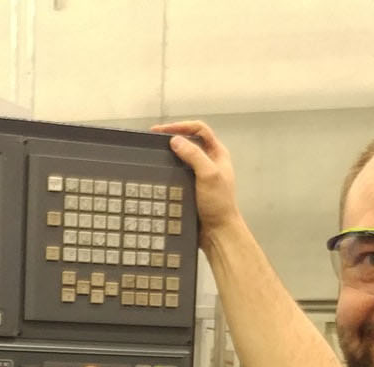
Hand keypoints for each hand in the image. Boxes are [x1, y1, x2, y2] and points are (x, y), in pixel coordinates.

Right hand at [150, 120, 241, 241]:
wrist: (217, 233)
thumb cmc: (219, 205)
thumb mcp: (209, 175)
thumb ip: (194, 155)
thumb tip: (175, 140)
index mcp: (218, 154)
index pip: (200, 129)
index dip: (181, 126)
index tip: (162, 131)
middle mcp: (209, 161)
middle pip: (189, 140)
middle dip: (172, 137)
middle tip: (154, 139)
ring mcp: (200, 175)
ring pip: (182, 156)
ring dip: (169, 153)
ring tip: (155, 154)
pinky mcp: (192, 187)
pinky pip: (178, 172)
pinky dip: (169, 169)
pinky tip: (160, 171)